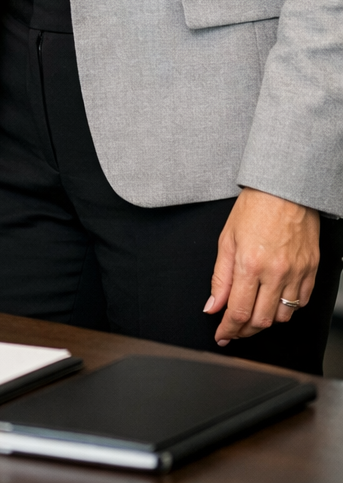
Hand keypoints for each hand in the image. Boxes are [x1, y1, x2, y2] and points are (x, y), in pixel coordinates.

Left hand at [205, 187, 319, 344]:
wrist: (285, 189)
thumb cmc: (254, 208)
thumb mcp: (227, 239)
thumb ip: (219, 277)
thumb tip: (213, 305)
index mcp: (249, 263)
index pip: (238, 311)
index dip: (228, 329)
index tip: (222, 335)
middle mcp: (275, 272)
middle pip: (261, 320)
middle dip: (244, 331)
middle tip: (234, 330)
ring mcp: (296, 273)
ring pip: (282, 317)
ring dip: (265, 322)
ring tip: (253, 315)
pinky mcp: (311, 271)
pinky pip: (301, 303)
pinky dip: (287, 309)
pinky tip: (274, 302)